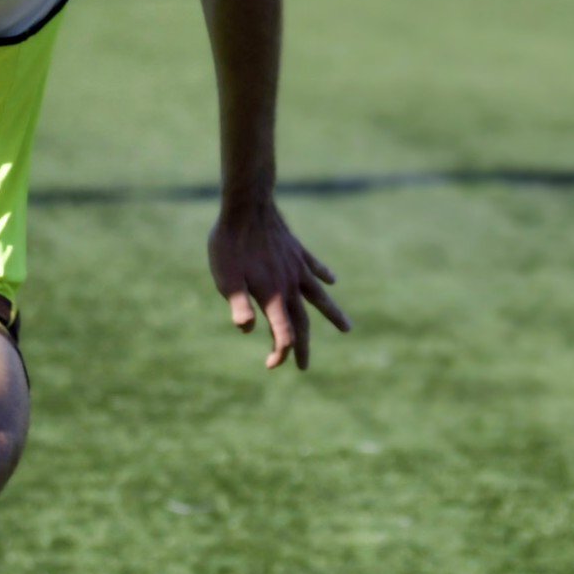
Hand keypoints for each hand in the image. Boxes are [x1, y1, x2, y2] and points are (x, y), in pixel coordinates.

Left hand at [209, 198, 348, 371]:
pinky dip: (324, 276)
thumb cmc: (230, 245)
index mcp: (274, 296)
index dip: (280, 352)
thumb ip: (238, 305)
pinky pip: (316, 268)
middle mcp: (291, 285)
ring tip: (347, 329)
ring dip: (333, 314)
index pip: (283, 333)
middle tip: (304, 367)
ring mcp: (297, 268)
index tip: (271, 365)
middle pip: (303, 322)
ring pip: (320, 297)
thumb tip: (247, 330)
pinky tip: (332, 280)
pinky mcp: (297, 251)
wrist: (247, 207)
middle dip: (303, 347)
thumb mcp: (226, 278)